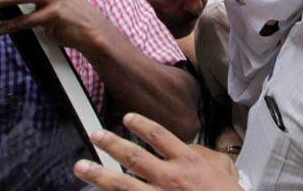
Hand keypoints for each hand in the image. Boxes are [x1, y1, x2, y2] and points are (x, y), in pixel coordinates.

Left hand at [74, 113, 242, 190]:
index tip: (127, 117)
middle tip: (94, 135)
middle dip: (111, 145)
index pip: (159, 135)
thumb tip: (186, 148)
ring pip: (124, 185)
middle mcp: (170, 178)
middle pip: (134, 158)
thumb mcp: (221, 169)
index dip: (140, 124)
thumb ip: (200, 156)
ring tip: (81, 167)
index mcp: (187, 161)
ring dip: (100, 175)